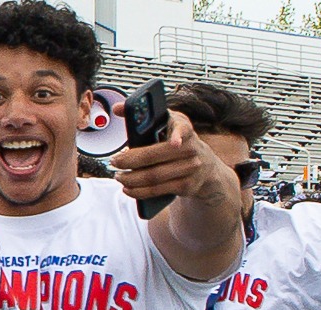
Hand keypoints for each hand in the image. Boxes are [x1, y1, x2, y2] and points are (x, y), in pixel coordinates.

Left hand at [108, 106, 238, 209]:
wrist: (206, 165)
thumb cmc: (179, 140)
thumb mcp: (169, 122)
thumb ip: (144, 114)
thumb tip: (117, 108)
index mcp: (184, 128)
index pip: (183, 129)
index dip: (178, 135)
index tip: (174, 142)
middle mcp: (190, 149)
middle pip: (155, 156)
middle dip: (130, 161)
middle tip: (114, 162)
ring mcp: (190, 169)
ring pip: (154, 176)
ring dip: (132, 179)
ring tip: (118, 177)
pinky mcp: (186, 186)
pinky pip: (158, 190)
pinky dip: (140, 191)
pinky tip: (128, 189)